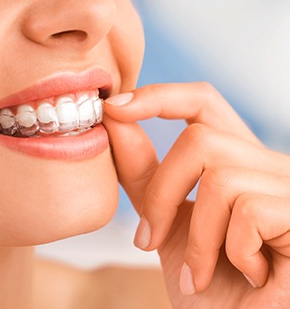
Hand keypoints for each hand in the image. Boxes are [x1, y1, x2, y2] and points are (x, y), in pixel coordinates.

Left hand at [103, 82, 289, 307]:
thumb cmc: (208, 285)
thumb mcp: (166, 222)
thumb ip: (144, 172)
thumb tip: (115, 119)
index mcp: (235, 160)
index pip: (202, 102)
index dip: (160, 96)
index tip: (115, 107)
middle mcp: (268, 165)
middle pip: (200, 138)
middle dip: (162, 191)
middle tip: (147, 238)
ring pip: (219, 177)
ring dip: (195, 237)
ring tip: (200, 273)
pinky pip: (248, 210)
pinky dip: (231, 252)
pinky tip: (250, 277)